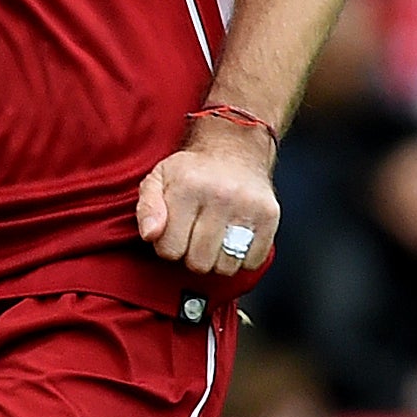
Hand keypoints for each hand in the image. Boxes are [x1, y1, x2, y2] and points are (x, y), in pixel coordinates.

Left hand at [134, 132, 279, 276]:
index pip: (170, 250)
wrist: (235, 149)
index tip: (175, 232)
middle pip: (198, 263)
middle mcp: (220, 196)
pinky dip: (241, 259)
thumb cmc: (192, 170)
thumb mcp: (158, 179)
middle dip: (191, 255)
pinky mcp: (270, 216)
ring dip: (216, 260)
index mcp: (188, 188)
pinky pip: (252, 262)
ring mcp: (248, 207)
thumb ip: (147, 208)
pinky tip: (234, 240)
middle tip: (194, 236)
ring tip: (213, 239)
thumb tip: (150, 234)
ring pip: (225, 267)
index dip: (168, 246)